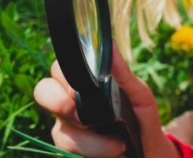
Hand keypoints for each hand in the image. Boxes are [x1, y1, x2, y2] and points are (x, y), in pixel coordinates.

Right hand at [33, 45, 178, 157]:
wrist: (149, 154)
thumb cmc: (142, 121)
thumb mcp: (140, 96)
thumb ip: (124, 74)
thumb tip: (111, 46)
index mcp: (82, 86)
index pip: (59, 69)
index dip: (66, 75)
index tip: (86, 85)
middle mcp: (68, 106)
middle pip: (43, 92)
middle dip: (58, 101)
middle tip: (83, 115)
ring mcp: (66, 131)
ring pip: (61, 131)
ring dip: (90, 141)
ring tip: (118, 145)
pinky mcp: (69, 153)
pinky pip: (69, 152)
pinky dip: (94, 153)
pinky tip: (114, 153)